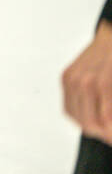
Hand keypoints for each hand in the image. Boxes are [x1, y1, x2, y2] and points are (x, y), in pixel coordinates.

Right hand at [63, 20, 111, 143]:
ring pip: (78, 118)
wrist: (111, 37)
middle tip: (111, 136)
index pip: (105, 124)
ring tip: (104, 128)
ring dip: (93, 127)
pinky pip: (68, 107)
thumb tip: (111, 126)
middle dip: (104, 134)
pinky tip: (92, 115)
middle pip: (89, 125)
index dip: (111, 136)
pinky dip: (80, 116)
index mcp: (102, 84)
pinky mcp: (66, 78)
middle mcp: (84, 82)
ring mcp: (72, 79)